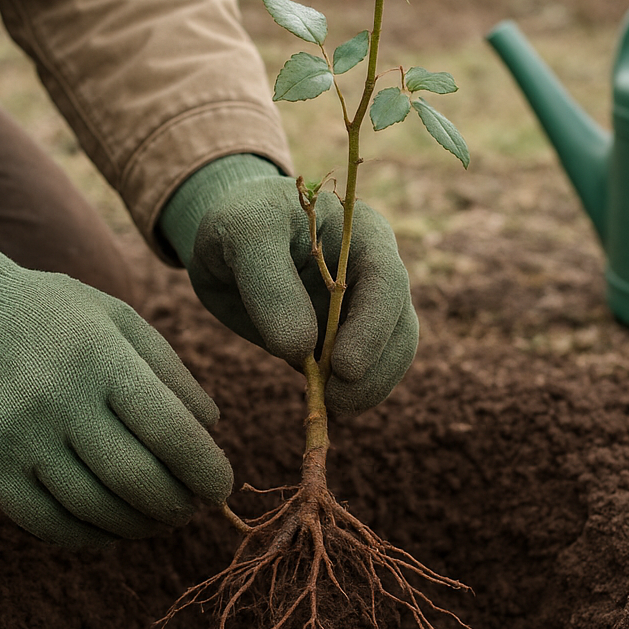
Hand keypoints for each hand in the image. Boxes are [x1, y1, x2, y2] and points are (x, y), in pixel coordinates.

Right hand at [0, 225, 230, 547]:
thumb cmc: (57, 318)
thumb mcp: (119, 320)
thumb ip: (170, 372)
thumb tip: (212, 430)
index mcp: (101, 356)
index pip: (169, 431)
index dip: (205, 470)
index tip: (220, 486)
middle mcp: (58, 397)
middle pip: (136, 480)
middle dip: (177, 505)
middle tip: (191, 507)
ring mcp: (18, 435)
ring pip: (96, 509)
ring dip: (139, 525)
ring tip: (158, 518)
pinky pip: (49, 523)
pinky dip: (91, 536)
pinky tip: (112, 526)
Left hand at [168, 164, 418, 416]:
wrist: (228, 238)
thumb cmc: (239, 222)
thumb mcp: (244, 235)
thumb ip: (269, 286)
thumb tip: (301, 351)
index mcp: (361, 235)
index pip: (387, 281)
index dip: (373, 327)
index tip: (344, 369)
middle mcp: (376, 272)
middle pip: (401, 326)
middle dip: (376, 370)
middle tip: (337, 401)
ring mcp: (366, 308)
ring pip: (390, 355)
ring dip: (367, 389)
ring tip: (328, 405)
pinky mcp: (346, 340)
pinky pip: (363, 373)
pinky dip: (348, 393)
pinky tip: (321, 401)